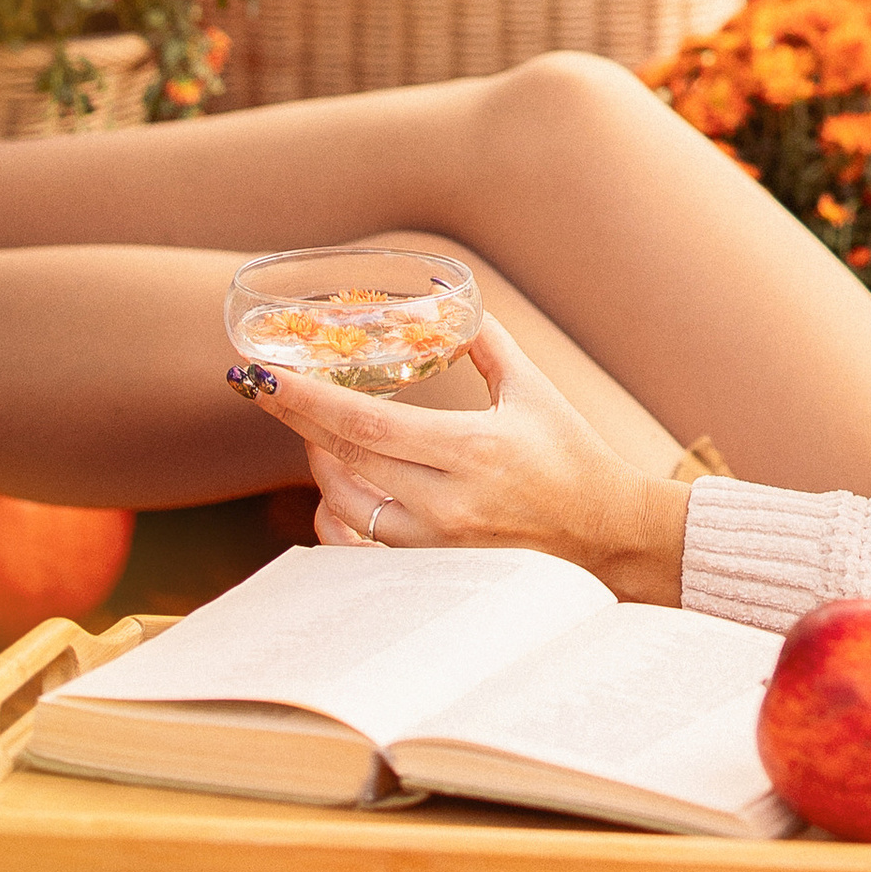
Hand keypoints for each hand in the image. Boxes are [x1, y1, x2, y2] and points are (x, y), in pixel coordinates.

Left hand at [241, 315, 691, 601]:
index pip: (365, 423)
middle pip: (342, 462)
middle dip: (298, 422)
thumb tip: (445, 302)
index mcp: (470, 450)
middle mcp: (444, 504)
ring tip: (319, 434)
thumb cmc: (571, 457)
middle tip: (272, 391)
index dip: (307, 399)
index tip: (267, 376)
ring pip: (341, 507)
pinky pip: (356, 547)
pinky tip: (341, 488)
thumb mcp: (534, 389)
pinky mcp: (429, 569)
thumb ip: (485, 343)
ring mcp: (433, 545)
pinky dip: (336, 515)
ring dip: (320, 465)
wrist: (603, 532)